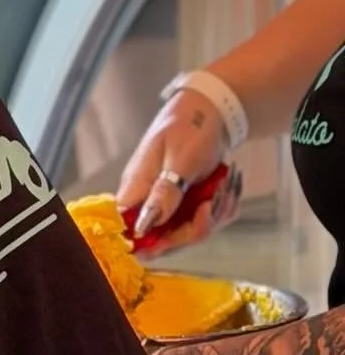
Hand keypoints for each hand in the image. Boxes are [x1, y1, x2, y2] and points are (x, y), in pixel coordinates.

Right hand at [116, 89, 235, 251]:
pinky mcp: (189, 205)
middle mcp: (150, 201)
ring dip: (214, 214)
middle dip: (195, 227)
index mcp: (137, 187)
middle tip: (211, 202)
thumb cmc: (189, 128)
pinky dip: (222, 209)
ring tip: (221, 186)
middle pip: (165, 240)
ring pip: (191, 233)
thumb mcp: (179, 157)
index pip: (129, 228)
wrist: (211, 113)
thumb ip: (164, 191)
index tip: (177, 233)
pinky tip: (224, 187)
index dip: (148, 242)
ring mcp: (171, 204)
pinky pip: (207, 222)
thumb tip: (144, 224)